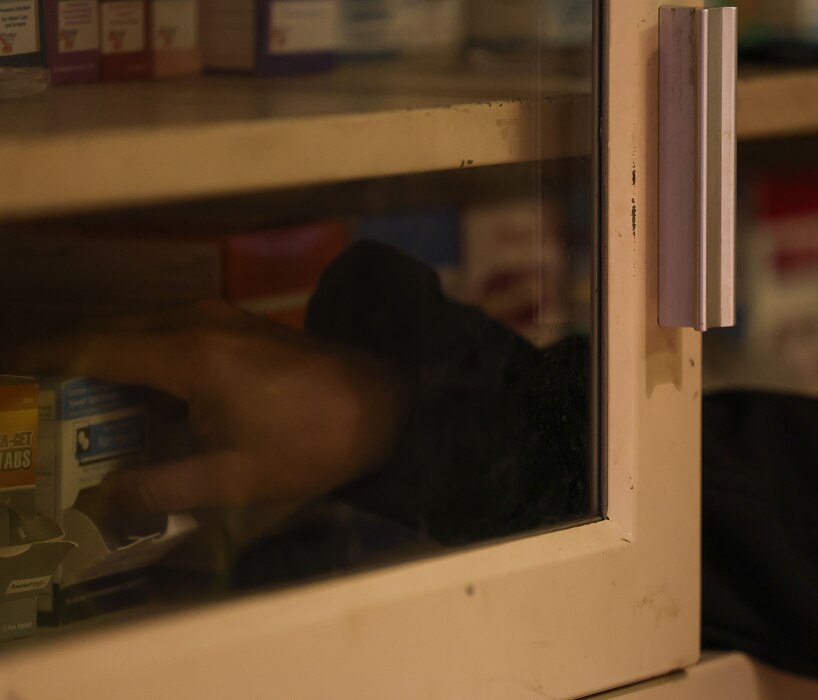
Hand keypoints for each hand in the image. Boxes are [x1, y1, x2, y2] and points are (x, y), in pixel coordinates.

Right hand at [6, 301, 403, 516]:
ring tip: (73, 416)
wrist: (384, 403)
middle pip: (104, 335)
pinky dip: (135, 360)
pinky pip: (162, 333)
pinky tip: (131, 403)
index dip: (39, 366)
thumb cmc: (312, 442)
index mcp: (187, 354)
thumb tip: (95, 503)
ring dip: (100, 365)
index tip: (10, 388)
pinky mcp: (230, 321)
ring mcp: (214, 314)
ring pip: (133, 331)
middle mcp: (192, 320)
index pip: (88, 349)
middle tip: (40, 417)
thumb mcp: (233, 481)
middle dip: (62, 370)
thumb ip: (157, 490)